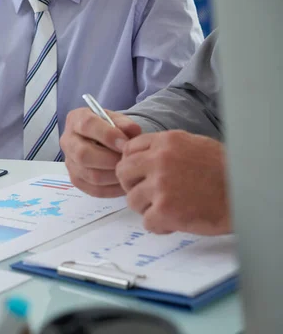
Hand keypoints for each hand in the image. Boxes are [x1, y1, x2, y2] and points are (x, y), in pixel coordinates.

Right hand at [60, 108, 141, 197]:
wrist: (101, 139)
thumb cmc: (109, 127)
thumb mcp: (117, 119)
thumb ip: (125, 124)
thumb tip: (133, 131)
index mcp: (76, 119)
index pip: (87, 125)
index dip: (107, 135)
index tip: (124, 143)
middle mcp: (68, 141)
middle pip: (83, 154)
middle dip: (109, 160)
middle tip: (126, 160)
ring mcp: (69, 162)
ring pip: (90, 175)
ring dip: (113, 176)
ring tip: (127, 171)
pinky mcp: (76, 179)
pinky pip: (93, 189)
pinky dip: (112, 189)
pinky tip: (123, 183)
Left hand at [116, 131, 230, 235]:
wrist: (245, 194)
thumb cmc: (223, 171)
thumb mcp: (193, 146)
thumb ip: (165, 149)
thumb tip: (140, 157)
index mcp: (166, 142)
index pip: (129, 150)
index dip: (133, 165)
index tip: (141, 175)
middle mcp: (160, 160)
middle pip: (122, 173)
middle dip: (132, 185)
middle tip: (149, 194)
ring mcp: (161, 185)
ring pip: (132, 200)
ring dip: (146, 207)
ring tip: (168, 208)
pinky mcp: (166, 210)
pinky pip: (146, 221)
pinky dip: (159, 225)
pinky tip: (174, 222)